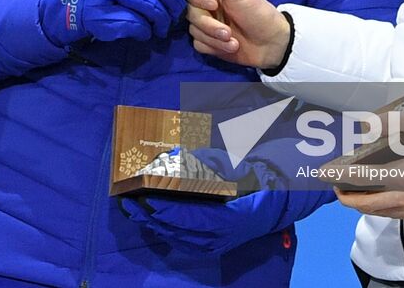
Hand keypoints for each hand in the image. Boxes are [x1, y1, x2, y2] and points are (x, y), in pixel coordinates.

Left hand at [120, 148, 287, 253]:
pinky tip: (149, 219)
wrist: (274, 204)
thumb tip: (177, 156)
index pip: (192, 217)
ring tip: (132, 210)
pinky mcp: (210, 248)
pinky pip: (182, 242)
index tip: (147, 198)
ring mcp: (215, 246)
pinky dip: (164, 231)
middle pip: (179, 231)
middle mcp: (221, 238)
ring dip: (153, 224)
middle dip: (151, 217)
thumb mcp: (236, 167)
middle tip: (129, 202)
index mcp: (230, 219)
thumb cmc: (254, 181)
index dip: (168, 209)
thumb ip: (208, 162)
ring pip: (177, 239)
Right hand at [186, 0, 291, 69]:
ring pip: (193, 29)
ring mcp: (206, 22)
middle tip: (226, 28)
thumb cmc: (256, 11)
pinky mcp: (208, 41)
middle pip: (188, 10)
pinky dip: (214, 47)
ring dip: (214, 37)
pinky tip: (230, 47)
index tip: (212, 4)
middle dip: (207, 22)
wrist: (271, 43)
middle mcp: (205, 2)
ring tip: (232, 39)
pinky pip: (198, 44)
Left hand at [333, 111, 403, 221]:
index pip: (361, 181)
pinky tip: (377, 192)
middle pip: (365, 205)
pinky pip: (394, 213)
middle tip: (334, 183)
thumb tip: (366, 124)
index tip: (321, 173)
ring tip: (351, 187)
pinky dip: (378, 205)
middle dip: (345, 196)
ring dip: (361, 202)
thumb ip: (392, 123)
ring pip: (379, 212)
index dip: (337, 177)